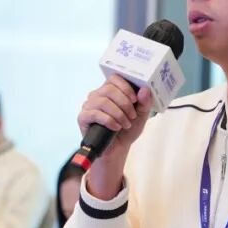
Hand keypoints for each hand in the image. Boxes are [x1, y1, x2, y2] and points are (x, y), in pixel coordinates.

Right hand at [77, 76, 153, 197]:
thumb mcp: (141, 116)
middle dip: (124, 103)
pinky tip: (116, 127)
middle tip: (132, 115)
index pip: (114, 78)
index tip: (135, 99)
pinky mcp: (83, 117)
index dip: (126, 86)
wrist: (117, 149)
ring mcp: (89, 106)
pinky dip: (109, 120)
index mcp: (110, 91)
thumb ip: (144, 103)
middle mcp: (98, 95)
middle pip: (109, 89)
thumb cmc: (127, 130)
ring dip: (118, 114)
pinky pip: (95, 114)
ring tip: (125, 123)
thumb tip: (145, 90)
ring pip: (103, 101)